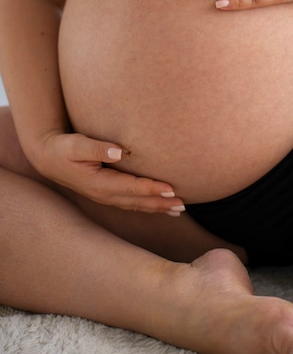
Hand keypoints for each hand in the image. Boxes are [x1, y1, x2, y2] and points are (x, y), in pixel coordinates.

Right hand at [32, 132, 184, 214]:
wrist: (48, 158)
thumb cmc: (63, 148)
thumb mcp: (76, 144)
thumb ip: (97, 147)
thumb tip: (118, 150)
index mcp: (100, 184)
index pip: (132, 188)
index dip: (152, 188)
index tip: (171, 188)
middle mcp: (105, 194)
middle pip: (138, 202)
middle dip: (161, 203)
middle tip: (184, 204)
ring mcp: (106, 197)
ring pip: (137, 205)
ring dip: (158, 208)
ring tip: (179, 209)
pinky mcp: (107, 194)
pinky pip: (132, 203)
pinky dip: (148, 205)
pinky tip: (161, 207)